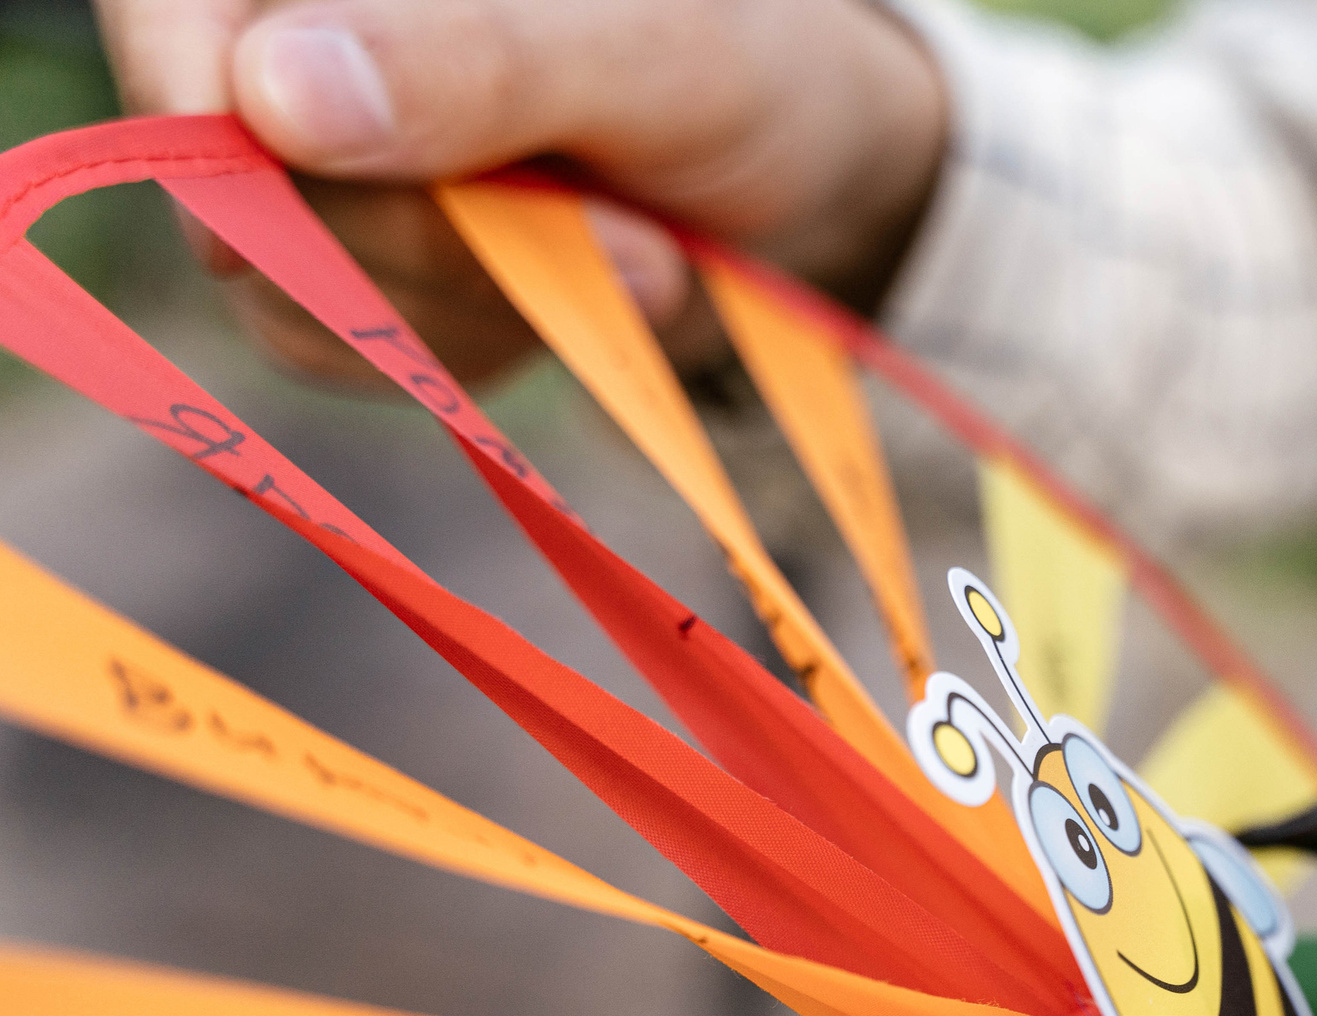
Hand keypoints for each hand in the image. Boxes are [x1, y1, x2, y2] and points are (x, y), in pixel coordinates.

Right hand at [94, 0, 949, 386]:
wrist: (816, 178)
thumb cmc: (746, 71)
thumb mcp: (643, 54)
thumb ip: (474, 63)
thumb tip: (272, 99)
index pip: (173, 21)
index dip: (224, 128)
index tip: (367, 189)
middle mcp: (282, 40)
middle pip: (246, 187)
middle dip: (446, 247)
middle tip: (633, 244)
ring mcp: (309, 166)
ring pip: (295, 293)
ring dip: (483, 311)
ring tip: (631, 255)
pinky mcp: (354, 273)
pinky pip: (356, 355)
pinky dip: (482, 353)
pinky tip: (577, 296)